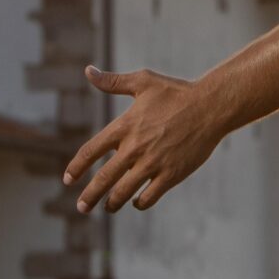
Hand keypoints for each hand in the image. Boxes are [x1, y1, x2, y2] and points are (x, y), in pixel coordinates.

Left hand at [63, 66, 229, 214]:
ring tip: (107, 208)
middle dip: (89, 196)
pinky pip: (149, 197)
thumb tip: (88, 71)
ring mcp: (153, 163)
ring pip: (124, 192)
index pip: (91, 150)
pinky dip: (139, 202)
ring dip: (112, 203)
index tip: (68, 179)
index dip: (77, 167)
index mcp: (125, 126)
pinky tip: (136, 201)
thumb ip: (113, 82)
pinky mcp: (171, 175)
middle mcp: (135, 147)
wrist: (211, 106)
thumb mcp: (143, 81)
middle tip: (82, 207)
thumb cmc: (176, 92)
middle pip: (104, 178)